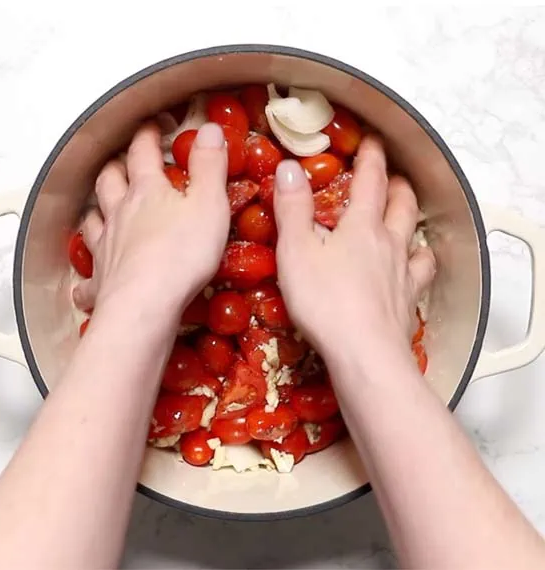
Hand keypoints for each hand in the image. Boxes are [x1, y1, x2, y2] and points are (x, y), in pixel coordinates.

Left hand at [73, 122, 229, 319]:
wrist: (144, 304)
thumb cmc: (181, 255)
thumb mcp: (209, 204)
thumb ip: (210, 166)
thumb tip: (208, 129)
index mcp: (146, 192)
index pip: (143, 153)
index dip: (147, 137)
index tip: (150, 128)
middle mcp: (119, 214)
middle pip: (109, 182)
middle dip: (115, 168)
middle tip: (120, 163)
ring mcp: (105, 247)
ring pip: (92, 221)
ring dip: (95, 212)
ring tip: (98, 209)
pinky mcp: (100, 281)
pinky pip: (87, 279)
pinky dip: (85, 280)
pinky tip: (84, 285)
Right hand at [272, 136, 434, 363]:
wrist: (365, 354)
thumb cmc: (324, 302)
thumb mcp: (295, 250)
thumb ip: (293, 208)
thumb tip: (289, 167)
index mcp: (361, 226)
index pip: (370, 180)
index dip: (371, 157)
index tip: (372, 141)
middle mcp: (389, 243)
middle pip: (401, 204)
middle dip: (396, 184)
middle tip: (391, 175)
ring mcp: (403, 273)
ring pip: (416, 236)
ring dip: (412, 219)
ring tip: (407, 214)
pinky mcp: (408, 301)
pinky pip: (422, 272)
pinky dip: (421, 261)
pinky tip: (416, 266)